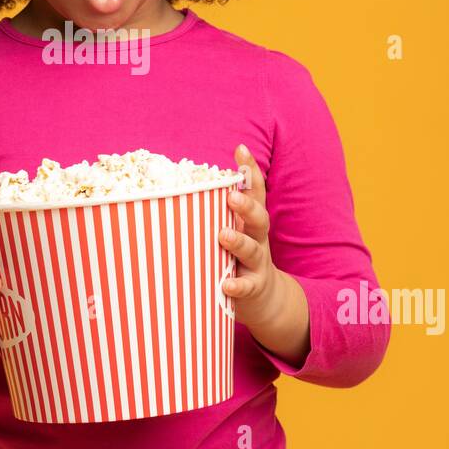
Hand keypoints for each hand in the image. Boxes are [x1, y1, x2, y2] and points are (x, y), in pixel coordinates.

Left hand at [218, 144, 281, 326]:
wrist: (265, 300)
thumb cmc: (238, 258)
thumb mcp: (234, 231)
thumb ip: (215, 211)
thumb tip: (183, 185)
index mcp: (249, 221)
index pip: (254, 192)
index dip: (249, 170)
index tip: (240, 149)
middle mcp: (257, 238)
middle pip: (259, 217)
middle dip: (246, 206)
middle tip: (231, 196)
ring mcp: (257, 264)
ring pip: (252, 249)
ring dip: (239, 241)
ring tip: (223, 236)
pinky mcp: (254, 288)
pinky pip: (247, 286)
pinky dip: (237, 285)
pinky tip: (226, 284)